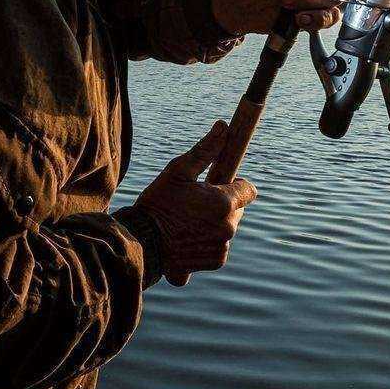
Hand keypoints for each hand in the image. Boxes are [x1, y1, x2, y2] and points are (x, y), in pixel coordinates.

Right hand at [134, 121, 256, 286]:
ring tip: (186, 221)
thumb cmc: (158, 203)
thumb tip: (223, 126)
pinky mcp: (214, 262)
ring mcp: (222, 247)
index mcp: (224, 203)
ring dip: (213, 224)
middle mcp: (228, 227)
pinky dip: (206, 242)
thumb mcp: (178, 171)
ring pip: (226, 228)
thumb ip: (205, 149)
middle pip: (237, 210)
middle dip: (222, 205)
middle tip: (195, 203)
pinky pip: (218, 247)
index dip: (234, 184)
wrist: (140, 243)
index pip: (248, 189)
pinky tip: (185, 237)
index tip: (217, 183)